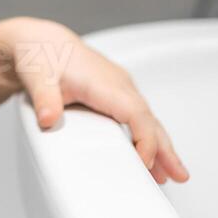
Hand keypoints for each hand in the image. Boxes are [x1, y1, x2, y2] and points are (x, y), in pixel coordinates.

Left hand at [8, 18, 188, 184]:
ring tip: (173, 174)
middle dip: (165, 148)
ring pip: (146, 119)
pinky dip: (148, 136)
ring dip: (161, 146)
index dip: (144, 139)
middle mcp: (117, 84)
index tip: (144, 165)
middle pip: (148, 119)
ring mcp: (119, 88)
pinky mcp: (115, 92)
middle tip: (180, 176)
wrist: (39, 41)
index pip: (135, 113)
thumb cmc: (41, 54)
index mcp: (103, 82)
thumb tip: (48, 119)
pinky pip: (137, 116)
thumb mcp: (37, 77)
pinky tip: (150, 155)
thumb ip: (44, 99)